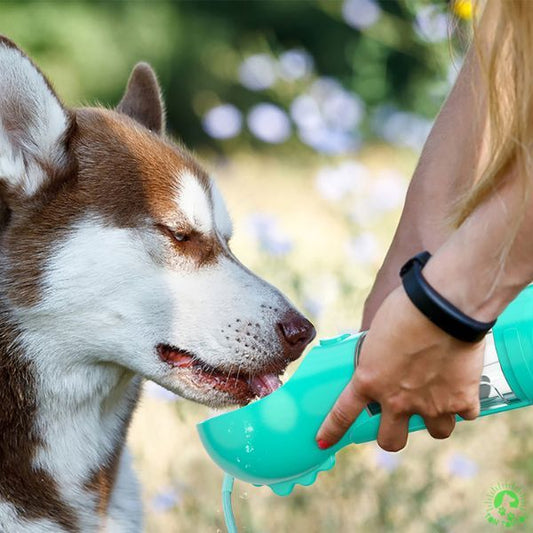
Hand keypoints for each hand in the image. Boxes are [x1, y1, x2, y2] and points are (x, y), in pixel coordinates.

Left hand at [316, 286, 483, 450]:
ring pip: (436, 431)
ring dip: (436, 419)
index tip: (323, 441)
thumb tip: (380, 357)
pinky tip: (464, 386)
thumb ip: (376, 354)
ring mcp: (430, 404)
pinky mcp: (461, 400)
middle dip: (393, 435)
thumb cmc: (405, 309)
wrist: (442, 307)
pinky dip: (466, 402)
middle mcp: (397, 400)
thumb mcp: (376, 332)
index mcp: (369, 380)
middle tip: (398, 418)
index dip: (331, 431)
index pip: (343, 414)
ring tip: (439, 399)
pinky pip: (466, 413)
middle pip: (391, 441)